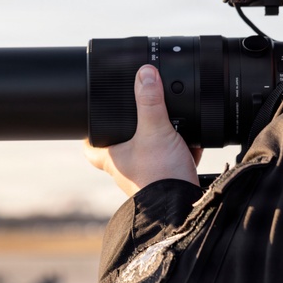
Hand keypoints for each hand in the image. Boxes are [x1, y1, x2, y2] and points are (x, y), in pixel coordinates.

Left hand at [83, 65, 200, 196]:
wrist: (184, 208)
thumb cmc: (159, 177)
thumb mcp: (154, 131)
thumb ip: (150, 102)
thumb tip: (145, 74)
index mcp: (112, 157)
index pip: (89, 144)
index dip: (89, 130)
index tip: (93, 113)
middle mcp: (127, 167)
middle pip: (122, 142)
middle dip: (134, 127)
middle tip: (139, 110)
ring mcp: (147, 174)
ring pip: (150, 150)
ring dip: (161, 137)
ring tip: (172, 121)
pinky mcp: (168, 178)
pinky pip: (172, 159)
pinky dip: (183, 149)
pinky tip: (194, 141)